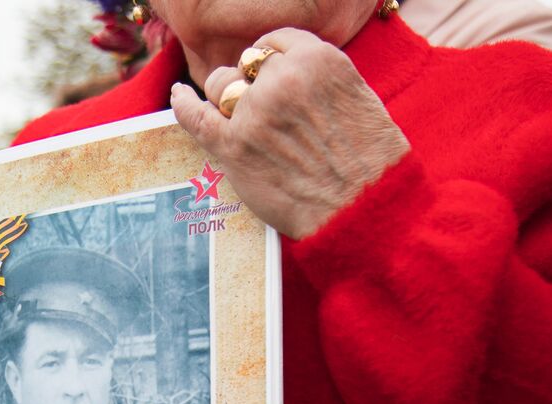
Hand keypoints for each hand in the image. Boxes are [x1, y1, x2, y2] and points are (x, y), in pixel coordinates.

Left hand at [170, 28, 409, 239]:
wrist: (365, 212)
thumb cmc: (372, 165)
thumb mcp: (359, 98)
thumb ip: (322, 82)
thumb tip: (292, 77)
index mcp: (319, 60)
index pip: (277, 42)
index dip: (270, 60)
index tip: (268, 73)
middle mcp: (283, 79)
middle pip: (246, 66)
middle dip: (249, 82)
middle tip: (262, 109)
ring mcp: (254, 113)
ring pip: (220, 87)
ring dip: (225, 99)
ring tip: (238, 118)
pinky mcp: (234, 148)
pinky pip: (195, 116)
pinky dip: (183, 103)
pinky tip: (179, 95)